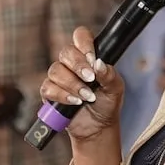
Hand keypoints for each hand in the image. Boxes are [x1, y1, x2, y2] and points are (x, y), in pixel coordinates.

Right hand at [38, 27, 123, 141]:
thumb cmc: (107, 104)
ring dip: (72, 84)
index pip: (80, 36)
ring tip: (87, 97)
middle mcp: (71, 63)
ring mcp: (59, 77)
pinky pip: (48, 88)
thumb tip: (99, 64)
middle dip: (78, 66)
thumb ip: (109, 75)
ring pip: (56, 70)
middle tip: (90, 79)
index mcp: (87, 56)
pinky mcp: (50, 92)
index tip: (92, 58)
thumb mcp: (115, 89)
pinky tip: (75, 102)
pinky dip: (62, 95)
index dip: (84, 43)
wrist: (98, 127)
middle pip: (66, 52)